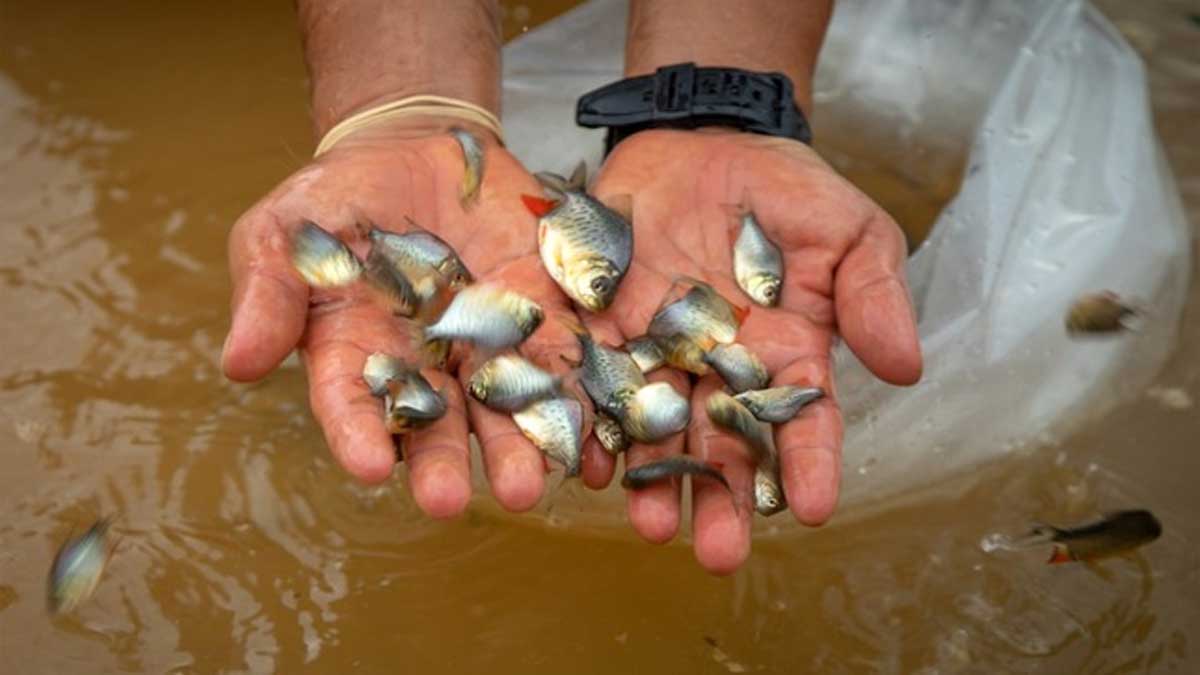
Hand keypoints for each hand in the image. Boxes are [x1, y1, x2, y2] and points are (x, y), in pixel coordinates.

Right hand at [220, 118, 601, 517]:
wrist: (416, 153)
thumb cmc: (337, 200)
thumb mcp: (285, 233)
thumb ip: (269, 294)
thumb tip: (237, 363)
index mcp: (355, 353)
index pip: (351, 402)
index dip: (357, 434)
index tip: (367, 465)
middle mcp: (424, 366)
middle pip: (435, 422)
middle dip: (442, 462)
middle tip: (449, 501)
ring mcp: (487, 346)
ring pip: (505, 405)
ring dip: (517, 447)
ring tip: (525, 485)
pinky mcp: (542, 318)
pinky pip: (564, 360)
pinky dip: (577, 396)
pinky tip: (590, 435)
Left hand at [584, 129, 921, 573]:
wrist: (705, 141)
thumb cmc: (787, 192)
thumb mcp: (850, 230)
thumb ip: (872, 294)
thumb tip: (907, 368)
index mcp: (786, 354)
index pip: (802, 419)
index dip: (808, 463)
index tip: (812, 508)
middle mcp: (721, 368)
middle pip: (724, 443)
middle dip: (722, 498)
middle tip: (718, 554)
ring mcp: (660, 351)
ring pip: (656, 427)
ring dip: (654, 479)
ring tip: (650, 526)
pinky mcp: (603, 326)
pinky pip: (594, 379)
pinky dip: (590, 420)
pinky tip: (588, 462)